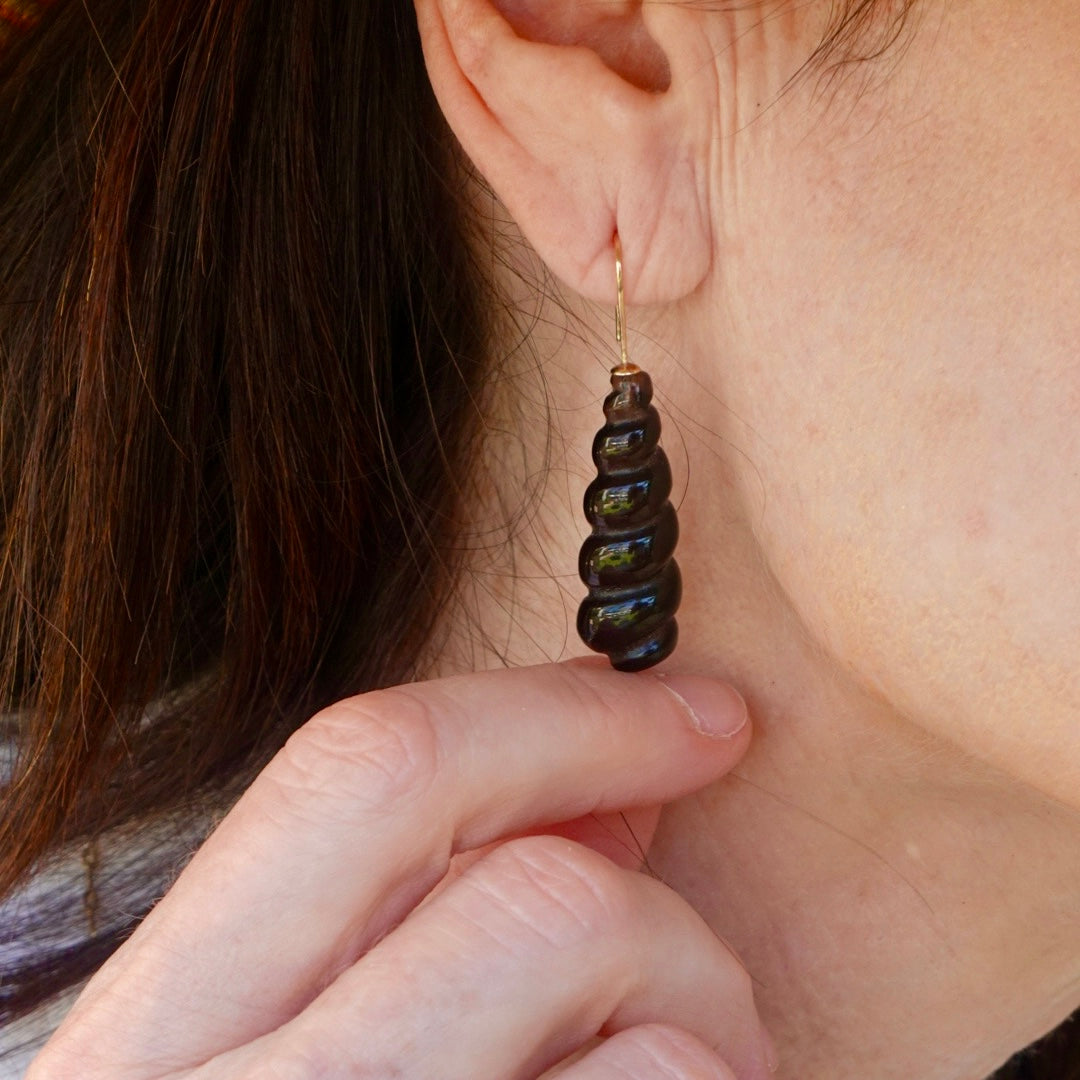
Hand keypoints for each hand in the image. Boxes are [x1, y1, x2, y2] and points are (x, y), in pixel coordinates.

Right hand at [29, 661, 773, 1079]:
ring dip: (705, 1037)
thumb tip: (610, 790)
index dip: (557, 716)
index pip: (365, 774)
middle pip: (545, 898)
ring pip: (649, 1034)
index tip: (696, 710)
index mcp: (155, 1039)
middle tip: (692, 950)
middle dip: (662, 906)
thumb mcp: (291, 1052)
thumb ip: (422, 913)